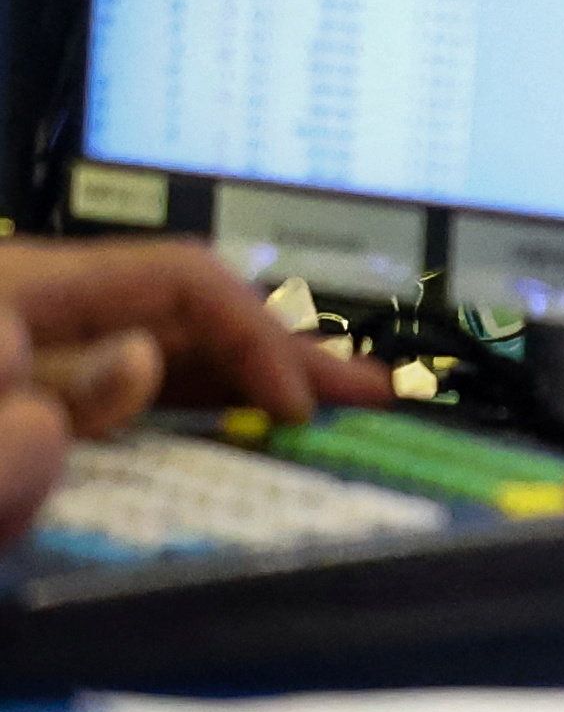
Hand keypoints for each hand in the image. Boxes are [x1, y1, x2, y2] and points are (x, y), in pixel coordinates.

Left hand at [0, 240, 393, 541]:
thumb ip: (54, 386)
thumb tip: (139, 363)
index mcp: (37, 290)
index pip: (183, 282)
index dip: (255, 335)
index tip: (294, 408)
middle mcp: (60, 318)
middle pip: (196, 319)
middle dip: (288, 354)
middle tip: (378, 394)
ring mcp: (56, 364)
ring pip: (178, 362)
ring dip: (262, 384)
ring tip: (347, 407)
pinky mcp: (51, 411)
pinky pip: (145, 404)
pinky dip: (208, 414)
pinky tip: (254, 429)